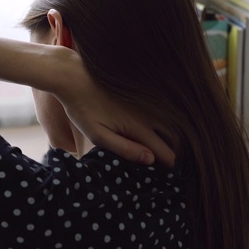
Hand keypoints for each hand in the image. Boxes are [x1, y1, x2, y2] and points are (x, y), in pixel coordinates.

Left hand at [54, 50, 174, 166]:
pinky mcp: (144, 90)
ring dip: (165, 135)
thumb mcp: (98, 135)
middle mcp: (150, 112)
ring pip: (169, 123)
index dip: (166, 165)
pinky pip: (161, 110)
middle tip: (155, 159)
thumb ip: (125, 148)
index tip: (159, 172)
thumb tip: (151, 159)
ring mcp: (148, 99)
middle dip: (168, 150)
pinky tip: (146, 126)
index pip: (167, 152)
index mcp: (140, 126)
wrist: (74, 76)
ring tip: (150, 144)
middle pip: (173, 138)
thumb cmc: (83, 108)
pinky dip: (159, 120)